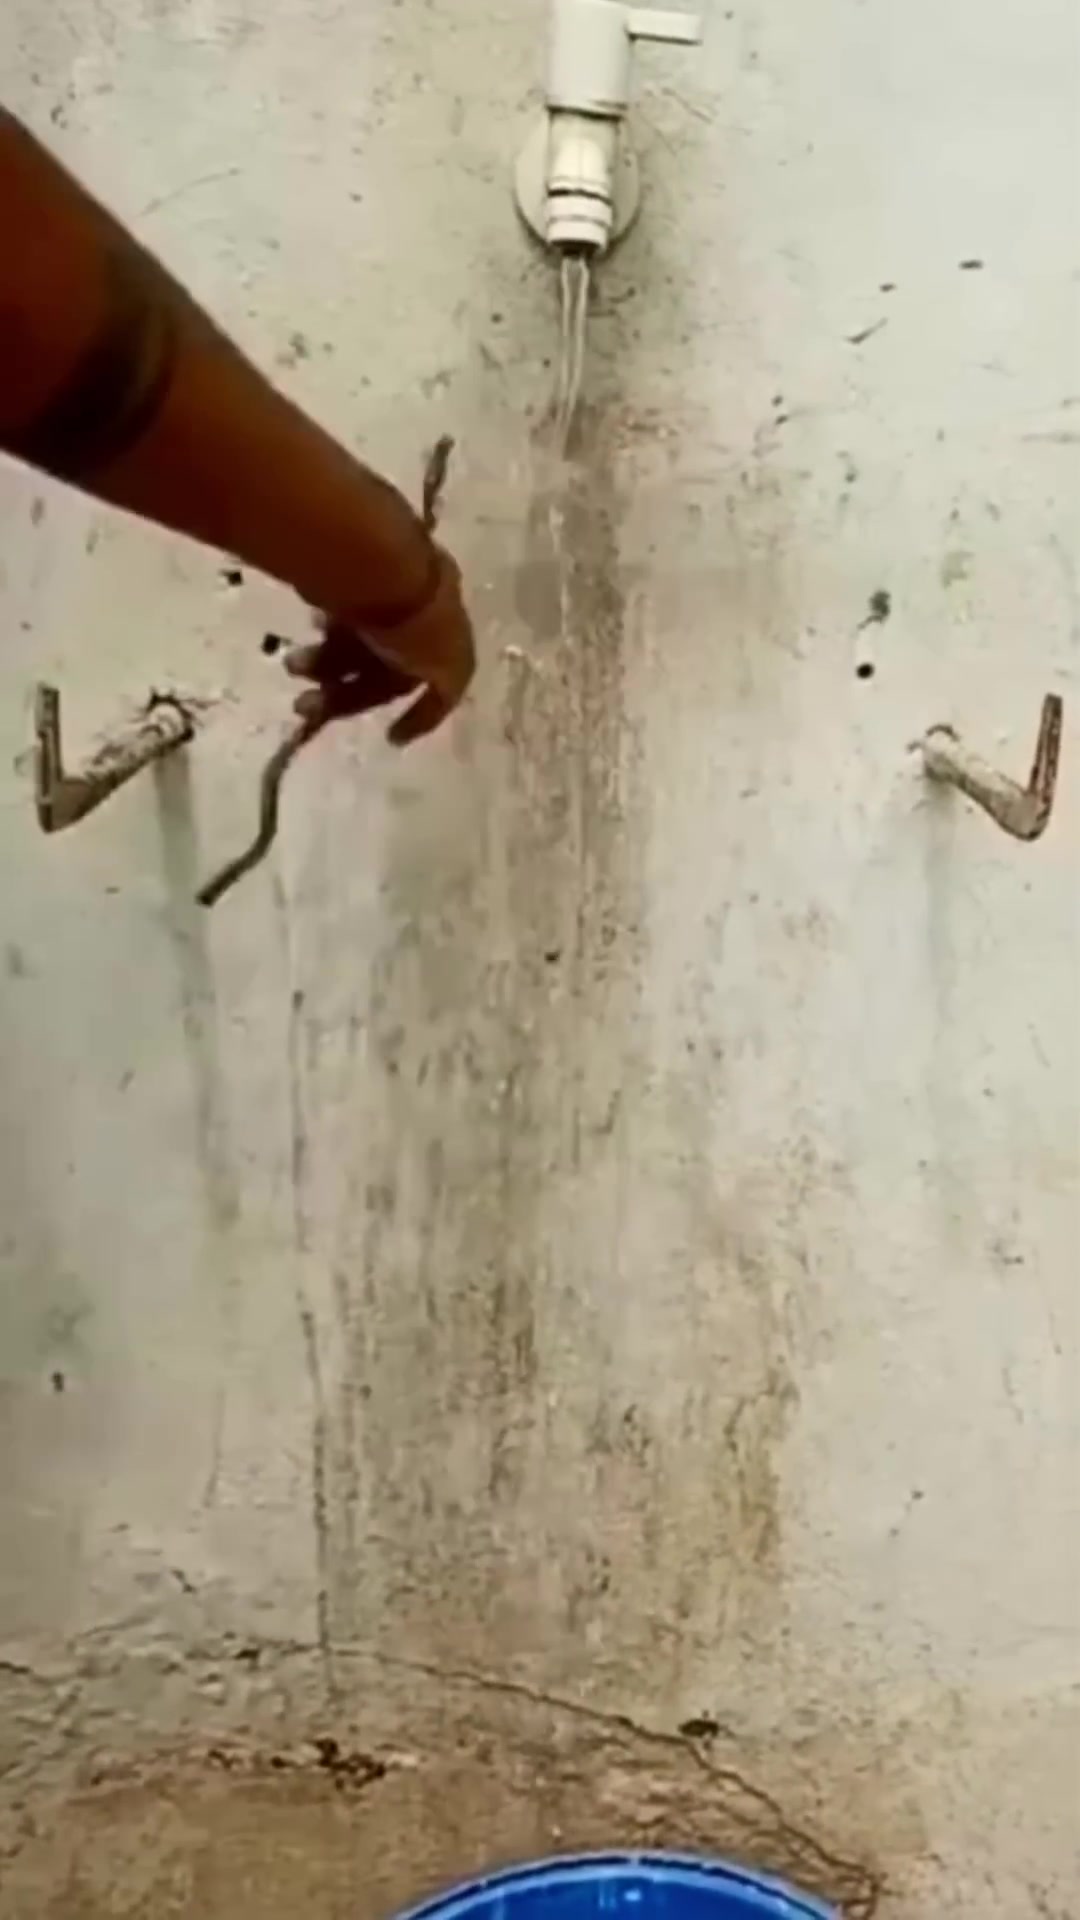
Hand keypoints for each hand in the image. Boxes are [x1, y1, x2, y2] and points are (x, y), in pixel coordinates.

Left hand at [282, 546, 474, 745]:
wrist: (377, 565)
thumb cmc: (418, 623)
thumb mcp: (451, 666)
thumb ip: (444, 691)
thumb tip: (437, 701)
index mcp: (448, 629)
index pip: (433, 681)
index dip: (418, 714)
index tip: (392, 739)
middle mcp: (416, 608)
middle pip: (381, 665)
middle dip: (344, 694)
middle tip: (304, 708)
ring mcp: (379, 590)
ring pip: (350, 644)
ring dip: (321, 666)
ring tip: (293, 666)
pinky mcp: (344, 575)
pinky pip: (333, 617)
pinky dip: (320, 637)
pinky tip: (307, 637)